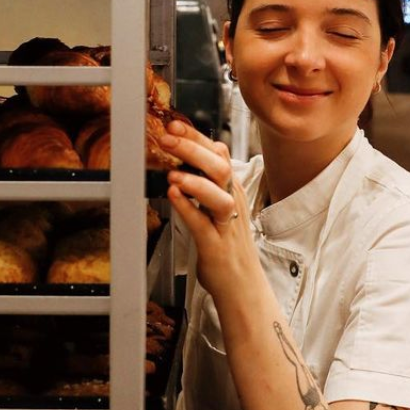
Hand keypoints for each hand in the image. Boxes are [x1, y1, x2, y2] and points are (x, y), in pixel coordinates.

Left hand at [162, 121, 259, 303]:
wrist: (241, 285)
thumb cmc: (227, 244)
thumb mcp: (222, 204)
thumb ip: (210, 179)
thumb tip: (197, 151)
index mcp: (232, 188)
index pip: (217, 153)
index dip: (196, 137)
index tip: (174, 124)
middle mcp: (232, 201)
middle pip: (219, 168)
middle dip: (192, 150)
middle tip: (167, 138)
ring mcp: (226, 224)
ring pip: (219, 196)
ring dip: (195, 182)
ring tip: (173, 174)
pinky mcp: (216, 246)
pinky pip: (202, 225)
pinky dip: (188, 209)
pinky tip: (173, 197)